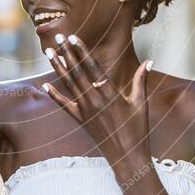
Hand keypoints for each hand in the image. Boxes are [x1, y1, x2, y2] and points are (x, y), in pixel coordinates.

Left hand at [42, 34, 152, 164]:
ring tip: (49, 53)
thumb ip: (141, 80)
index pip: (92, 67)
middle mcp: (94, 100)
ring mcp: (85, 110)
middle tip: (58, 37)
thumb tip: (149, 61)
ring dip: (58, 68)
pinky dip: (54, 95)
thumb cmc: (138, 129)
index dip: (82, 51)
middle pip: (77, 72)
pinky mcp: (80, 120)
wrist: (128, 157)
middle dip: (66, 53)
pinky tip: (45, 85)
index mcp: (110, 93)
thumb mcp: (141, 103)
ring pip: (68, 85)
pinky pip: (64, 106)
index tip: (73, 37)